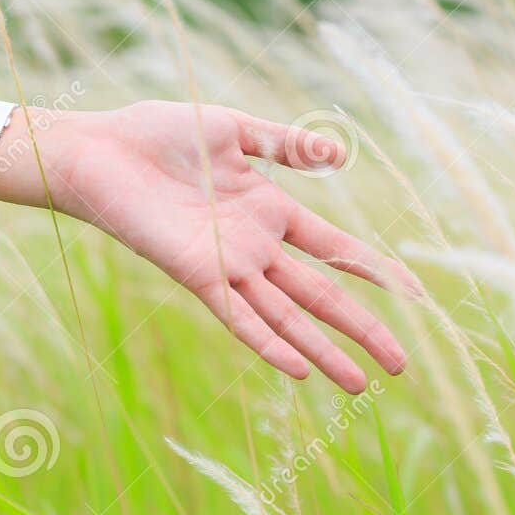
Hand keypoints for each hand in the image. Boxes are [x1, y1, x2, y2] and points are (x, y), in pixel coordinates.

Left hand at [28, 101, 418, 392]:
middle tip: (400, 366)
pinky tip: (300, 370)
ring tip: (359, 384)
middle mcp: (255, 246)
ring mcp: (228, 265)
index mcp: (269, 210)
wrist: (98, 151)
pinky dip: (269, 343)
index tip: (417, 295)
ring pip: (288, 317)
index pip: (337, 250)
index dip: (376, 271)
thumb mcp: (233, 130)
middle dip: (362, 328)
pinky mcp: (196, 274)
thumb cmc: (155, 135)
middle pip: (321, 295)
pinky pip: (239, 317)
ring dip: (324, 351)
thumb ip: (285, 143)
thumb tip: (341, 154)